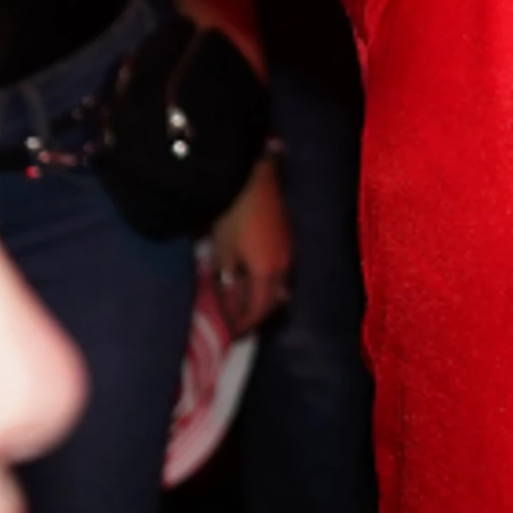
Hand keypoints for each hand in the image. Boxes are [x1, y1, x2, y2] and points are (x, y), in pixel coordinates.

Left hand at [206, 156, 292, 336]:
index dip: (245, 324)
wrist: (252, 176)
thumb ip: (229, 283)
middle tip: (237, 321)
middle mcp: (285, 264)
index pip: (259, 309)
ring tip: (244, 300)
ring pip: (278, 282)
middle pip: (272, 298)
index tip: (230, 335)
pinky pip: (279, 267)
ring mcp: (288, 247)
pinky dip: (266, 279)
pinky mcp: (286, 234)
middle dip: (255, 313)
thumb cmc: (233, 217)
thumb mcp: (224, 253)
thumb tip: (230, 307)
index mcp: (270, 272)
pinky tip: (254, 276)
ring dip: (262, 295)